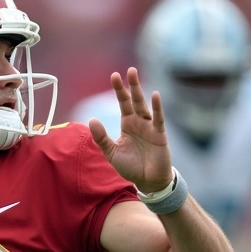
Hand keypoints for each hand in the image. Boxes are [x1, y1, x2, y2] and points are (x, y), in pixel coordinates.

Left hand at [88, 68, 173, 192]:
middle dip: (130, 86)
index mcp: (127, 124)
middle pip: (134, 100)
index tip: (114, 75)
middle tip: (128, 70)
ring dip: (140, 91)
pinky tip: (155, 96)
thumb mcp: (111, 153)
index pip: (123, 103)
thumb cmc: (131, 167)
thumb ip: (101, 137)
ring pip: (144, 106)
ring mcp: (150, 127)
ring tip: (136, 76)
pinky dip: (157, 108)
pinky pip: (158, 119)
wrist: (147, 181)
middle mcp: (139, 122)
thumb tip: (91, 120)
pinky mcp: (159, 135)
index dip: (119, 90)